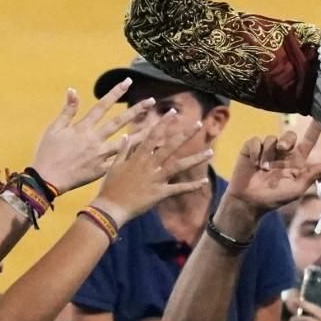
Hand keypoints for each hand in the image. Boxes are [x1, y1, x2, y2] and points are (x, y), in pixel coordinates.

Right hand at [30, 81, 154, 192]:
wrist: (47, 180)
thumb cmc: (47, 153)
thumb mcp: (54, 129)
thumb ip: (67, 110)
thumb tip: (73, 90)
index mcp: (83, 128)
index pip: (102, 105)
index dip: (115, 92)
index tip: (128, 81)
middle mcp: (94, 140)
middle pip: (119, 122)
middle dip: (136, 110)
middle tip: (151, 100)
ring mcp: (100, 155)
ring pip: (126, 143)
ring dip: (142, 133)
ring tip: (158, 127)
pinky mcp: (102, 170)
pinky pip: (120, 161)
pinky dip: (133, 156)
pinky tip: (146, 151)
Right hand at [93, 112, 214, 224]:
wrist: (110, 208)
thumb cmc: (110, 187)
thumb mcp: (114, 165)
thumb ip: (123, 150)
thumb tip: (126, 136)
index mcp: (139, 157)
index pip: (153, 135)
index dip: (164, 123)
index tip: (173, 112)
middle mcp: (150, 165)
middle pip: (170, 147)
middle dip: (185, 135)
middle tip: (198, 124)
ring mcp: (156, 179)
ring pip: (179, 166)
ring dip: (195, 159)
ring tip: (211, 152)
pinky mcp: (160, 193)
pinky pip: (178, 189)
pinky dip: (191, 186)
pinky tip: (204, 182)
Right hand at [226, 125, 320, 213]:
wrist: (249, 202)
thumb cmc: (274, 198)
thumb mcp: (296, 188)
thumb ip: (311, 175)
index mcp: (296, 161)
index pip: (308, 141)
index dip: (314, 129)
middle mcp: (282, 153)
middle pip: (290, 135)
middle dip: (287, 139)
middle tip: (282, 148)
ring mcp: (267, 150)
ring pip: (271, 138)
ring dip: (268, 153)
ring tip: (263, 168)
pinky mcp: (251, 149)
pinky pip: (256, 141)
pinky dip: (255, 151)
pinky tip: (253, 163)